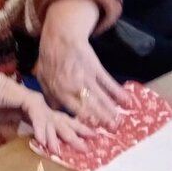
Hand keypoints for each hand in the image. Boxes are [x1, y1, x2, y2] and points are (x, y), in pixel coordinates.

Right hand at [0, 64, 94, 154]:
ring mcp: (36, 102)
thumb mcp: (8, 125)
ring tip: (68, 149)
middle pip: (62, 122)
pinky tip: (44, 141)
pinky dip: (41, 130)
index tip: (84, 141)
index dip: (71, 132)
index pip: (58, 123)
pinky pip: (37, 118)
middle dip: (77, 134)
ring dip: (60, 137)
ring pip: (52, 122)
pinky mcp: (28, 100)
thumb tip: (31, 144)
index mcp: (38, 112)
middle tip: (91, 145)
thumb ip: (20, 133)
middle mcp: (41, 106)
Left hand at [36, 0, 127, 125]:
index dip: (83, 120)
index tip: (93, 131)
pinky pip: (109, 82)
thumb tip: (57, 114)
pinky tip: (128, 101)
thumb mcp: (44, 80)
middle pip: (89, 105)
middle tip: (113, 129)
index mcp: (59, 91)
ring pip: (100, 96)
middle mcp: (73, 86)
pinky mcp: (96, 68)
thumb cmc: (50, 61)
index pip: (72, 109)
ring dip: (112, 109)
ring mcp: (86, 77)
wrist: (60, 39)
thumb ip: (50, 98)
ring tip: (121, 120)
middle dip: (102, 118)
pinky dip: (119, 92)